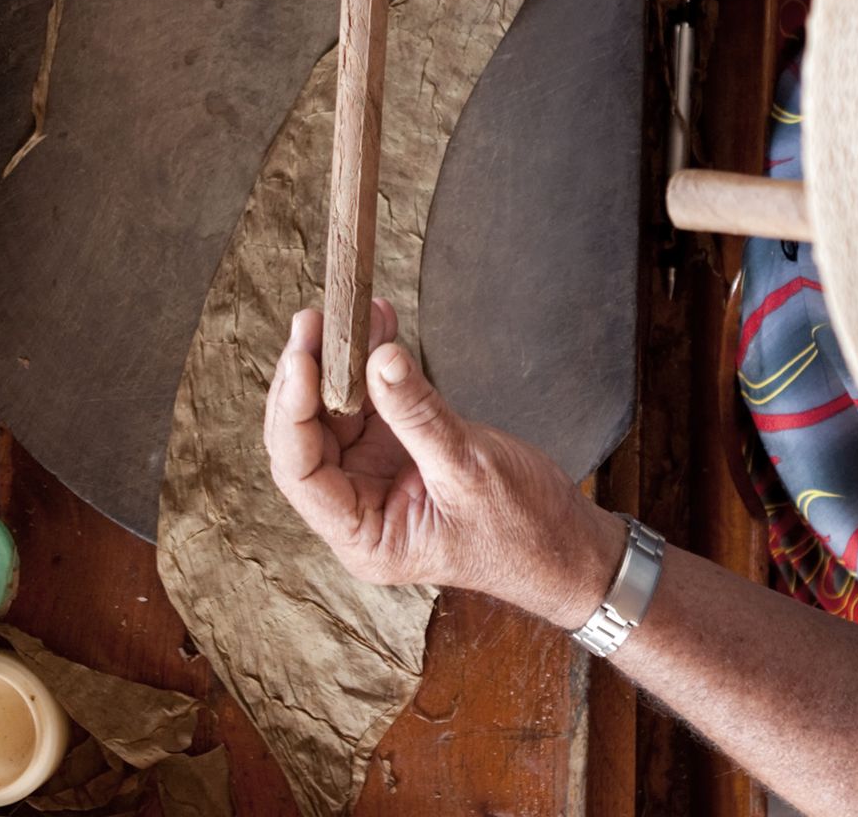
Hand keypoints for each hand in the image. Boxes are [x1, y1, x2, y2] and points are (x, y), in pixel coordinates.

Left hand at [264, 302, 626, 628]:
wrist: (565, 545)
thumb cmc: (521, 532)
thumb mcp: (470, 470)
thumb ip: (419, 415)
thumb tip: (377, 359)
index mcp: (363, 536)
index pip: (302, 473)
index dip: (292, 413)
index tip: (301, 359)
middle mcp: (358, 508)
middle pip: (307, 438)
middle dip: (307, 377)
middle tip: (314, 322)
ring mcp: (375, 478)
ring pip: (334, 414)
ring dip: (340, 363)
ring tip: (351, 313)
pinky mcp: (398, 452)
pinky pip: (372, 403)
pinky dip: (372, 365)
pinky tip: (378, 326)